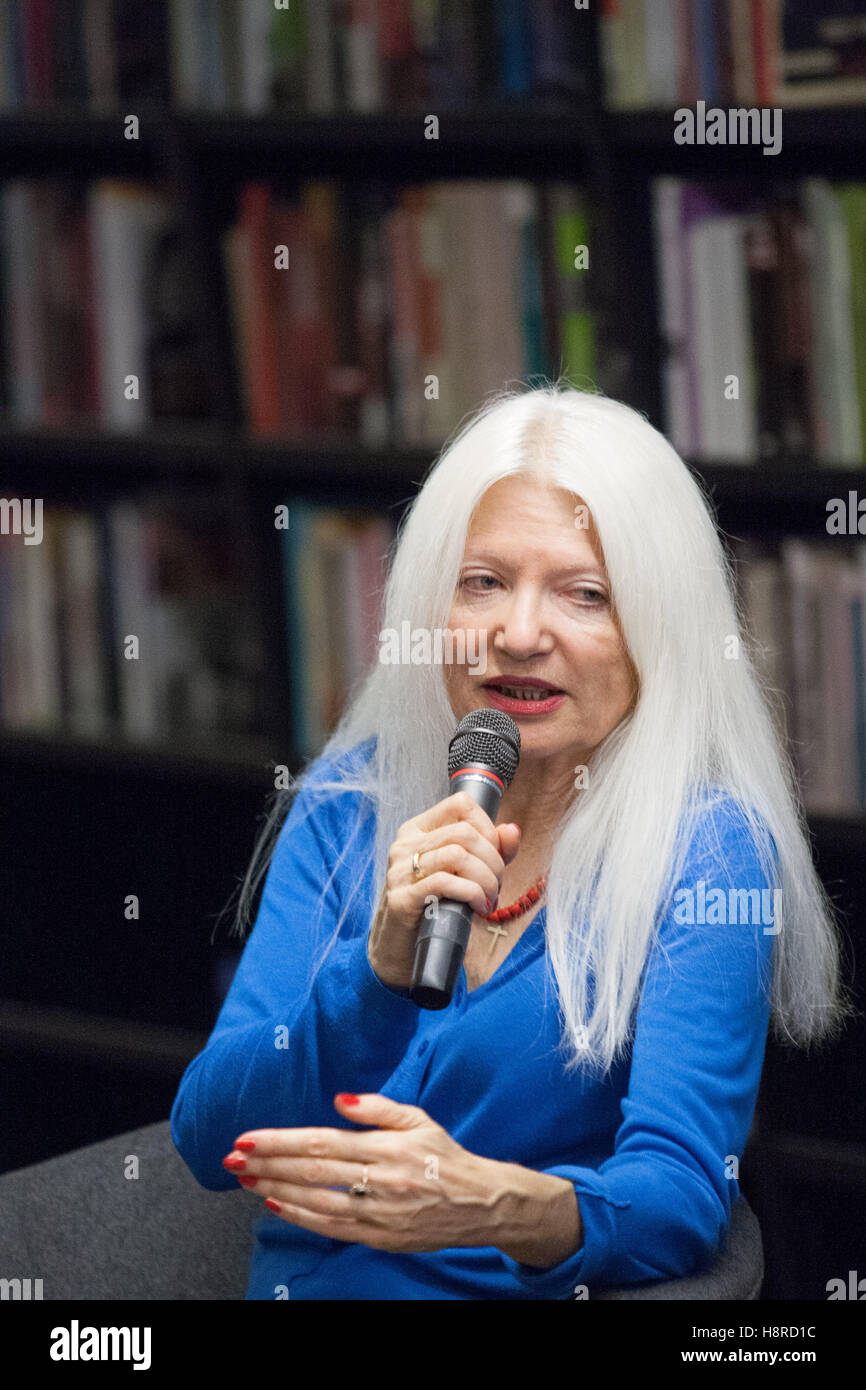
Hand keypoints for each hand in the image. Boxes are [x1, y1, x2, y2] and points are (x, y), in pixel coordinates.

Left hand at [222, 1092, 520, 1254]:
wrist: (480, 1203)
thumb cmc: (445, 1157)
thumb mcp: (418, 1119)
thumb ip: (377, 1107)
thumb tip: (338, 1099)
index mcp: (388, 1146)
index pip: (322, 1142)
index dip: (281, 1141)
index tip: (249, 1138)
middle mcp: (380, 1180)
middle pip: (312, 1172)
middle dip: (268, 1164)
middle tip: (233, 1159)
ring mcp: (379, 1212)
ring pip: (316, 1202)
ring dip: (275, 1190)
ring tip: (246, 1180)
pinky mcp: (380, 1237)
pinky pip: (332, 1227)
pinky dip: (301, 1217)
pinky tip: (276, 1205)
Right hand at [367, 790, 521, 990]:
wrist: (401, 948)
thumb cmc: (435, 905)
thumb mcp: (464, 873)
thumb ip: (490, 850)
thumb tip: (511, 830)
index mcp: (418, 830)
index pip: (459, 805)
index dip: (487, 826)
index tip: (495, 853)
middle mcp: (405, 844)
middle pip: (464, 833)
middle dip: (493, 860)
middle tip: (496, 885)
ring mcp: (399, 871)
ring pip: (457, 855)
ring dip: (485, 879)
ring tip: (489, 898)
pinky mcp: (401, 898)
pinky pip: (444, 882)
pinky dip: (471, 893)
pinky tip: (478, 906)